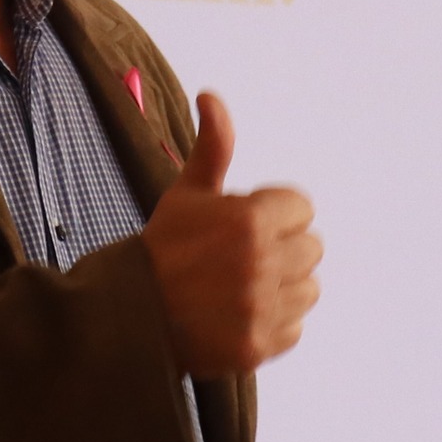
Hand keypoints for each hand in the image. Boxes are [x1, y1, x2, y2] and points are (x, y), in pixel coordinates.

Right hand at [142, 92, 322, 377]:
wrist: (129, 314)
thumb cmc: (163, 248)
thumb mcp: (187, 193)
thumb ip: (213, 146)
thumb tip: (211, 96)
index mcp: (249, 219)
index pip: (302, 209)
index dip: (275, 214)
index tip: (245, 226)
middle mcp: (260, 263)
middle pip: (311, 248)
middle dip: (281, 248)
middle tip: (242, 258)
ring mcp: (260, 308)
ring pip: (309, 289)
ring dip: (283, 286)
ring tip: (243, 287)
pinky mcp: (258, 345)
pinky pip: (295, 328)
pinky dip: (274, 323)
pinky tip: (241, 314)